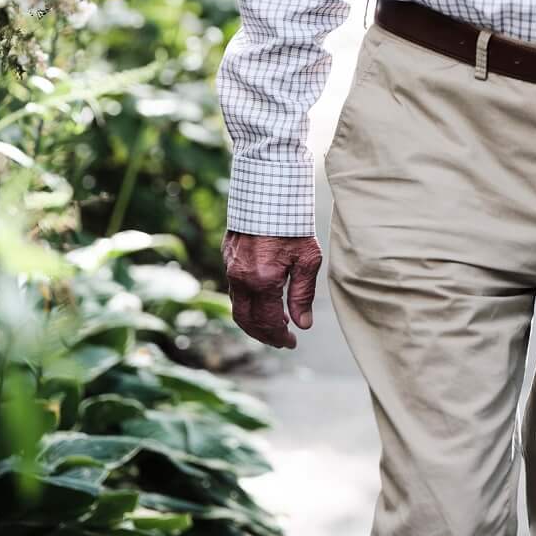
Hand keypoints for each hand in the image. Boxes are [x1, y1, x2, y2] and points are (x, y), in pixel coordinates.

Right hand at [224, 229, 321, 348]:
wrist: (269, 193)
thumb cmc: (293, 224)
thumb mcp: (307, 259)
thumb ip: (303, 294)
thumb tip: (303, 324)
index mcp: (263, 280)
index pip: (268, 322)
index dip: (280, 337)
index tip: (291, 342)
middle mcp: (242, 278)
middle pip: (247, 321)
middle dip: (264, 335)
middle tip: (281, 340)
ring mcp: (231, 269)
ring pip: (238, 307)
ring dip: (253, 322)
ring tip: (274, 325)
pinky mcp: (228, 259)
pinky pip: (235, 291)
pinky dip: (248, 304)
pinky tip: (263, 301)